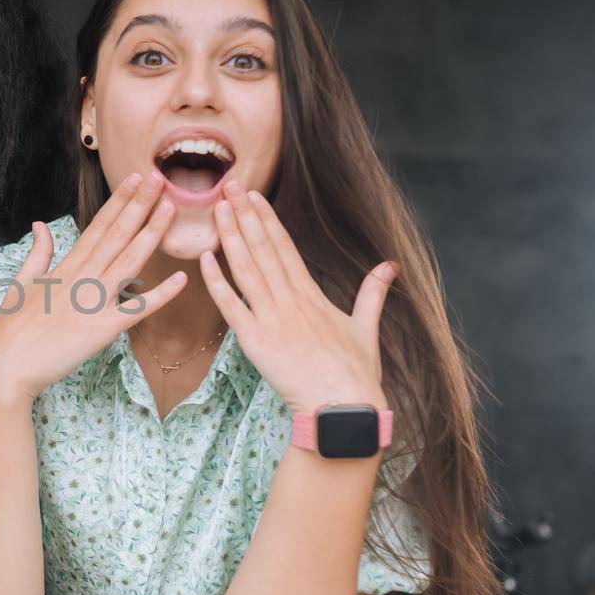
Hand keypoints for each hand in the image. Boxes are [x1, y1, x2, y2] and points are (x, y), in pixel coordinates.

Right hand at [0, 170, 189, 404]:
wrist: (5, 367)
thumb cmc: (10, 330)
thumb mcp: (20, 283)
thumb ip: (37, 254)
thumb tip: (40, 225)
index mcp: (65, 267)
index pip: (98, 226)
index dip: (119, 201)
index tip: (136, 179)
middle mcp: (82, 278)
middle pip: (116, 235)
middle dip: (140, 205)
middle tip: (160, 178)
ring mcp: (92, 302)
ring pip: (129, 261)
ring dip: (151, 234)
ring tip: (171, 208)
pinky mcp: (101, 329)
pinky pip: (136, 310)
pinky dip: (160, 295)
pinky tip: (181, 278)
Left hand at [200, 179, 395, 415]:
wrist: (342, 407)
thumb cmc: (355, 373)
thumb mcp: (366, 327)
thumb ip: (372, 293)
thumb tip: (389, 266)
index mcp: (312, 295)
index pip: (285, 247)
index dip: (267, 219)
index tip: (254, 196)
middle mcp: (290, 300)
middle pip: (263, 249)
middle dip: (244, 216)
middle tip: (228, 187)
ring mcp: (271, 318)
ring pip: (247, 269)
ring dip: (230, 237)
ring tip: (217, 209)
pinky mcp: (255, 340)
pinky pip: (231, 306)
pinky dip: (217, 282)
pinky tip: (205, 258)